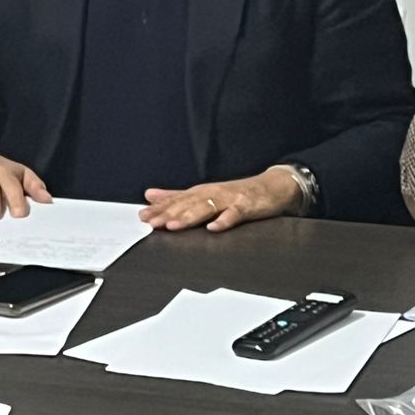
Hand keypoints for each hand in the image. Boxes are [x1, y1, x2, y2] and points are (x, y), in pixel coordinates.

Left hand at [140, 168, 302, 231]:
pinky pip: (234, 214)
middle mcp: (212, 194)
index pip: (176, 201)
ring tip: (174, 225)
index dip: (159, 209)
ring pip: (206, 208)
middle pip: (187, 205)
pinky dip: (224, 220)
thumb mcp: (203, 194)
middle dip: (168, 214)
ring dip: (190, 216)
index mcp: (200, 193)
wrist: (271, 186)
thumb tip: (150, 195)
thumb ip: (176, 196)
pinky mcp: (246, 207)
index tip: (142, 216)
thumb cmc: (236, 194)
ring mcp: (229, 200)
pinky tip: (214, 228)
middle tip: (151, 222)